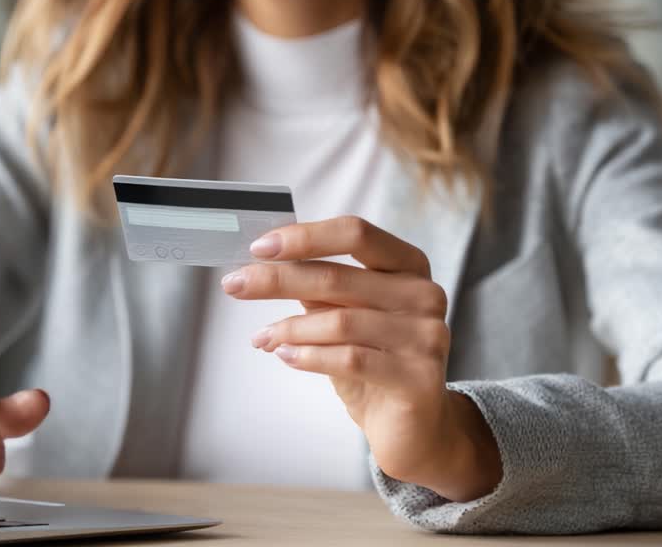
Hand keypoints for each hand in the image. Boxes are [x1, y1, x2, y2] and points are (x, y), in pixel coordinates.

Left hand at [222, 216, 501, 501]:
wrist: (414, 428)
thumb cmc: (375, 364)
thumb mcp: (346, 316)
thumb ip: (320, 288)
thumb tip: (265, 264)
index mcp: (409, 266)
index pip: (355, 234)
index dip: (304, 237)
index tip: (258, 247)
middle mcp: (424, 294)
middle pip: (338, 277)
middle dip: (277, 280)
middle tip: (235, 285)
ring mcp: (426, 336)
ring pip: (340, 321)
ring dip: (289, 328)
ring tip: (261, 337)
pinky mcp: (418, 377)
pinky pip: (350, 359)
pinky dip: (309, 356)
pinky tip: (286, 357)